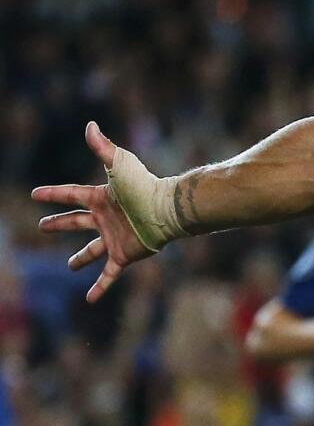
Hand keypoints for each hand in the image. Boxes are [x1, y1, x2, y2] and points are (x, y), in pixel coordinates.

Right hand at [32, 122, 155, 302]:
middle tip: (42, 226)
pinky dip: (99, 287)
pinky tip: (90, 300)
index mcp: (101, 198)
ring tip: (71, 265)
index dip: (52, 194)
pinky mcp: (124, 255)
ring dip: (81, 258)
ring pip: (92, 250)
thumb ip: (103, 148)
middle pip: (76, 221)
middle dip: (60, 223)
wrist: (167, 210)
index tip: (35, 194)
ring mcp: (114, 238)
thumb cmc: (143, 186)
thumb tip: (89, 125)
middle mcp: (106, 218)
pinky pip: (108, 274)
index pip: (71, 194)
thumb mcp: (120, 165)